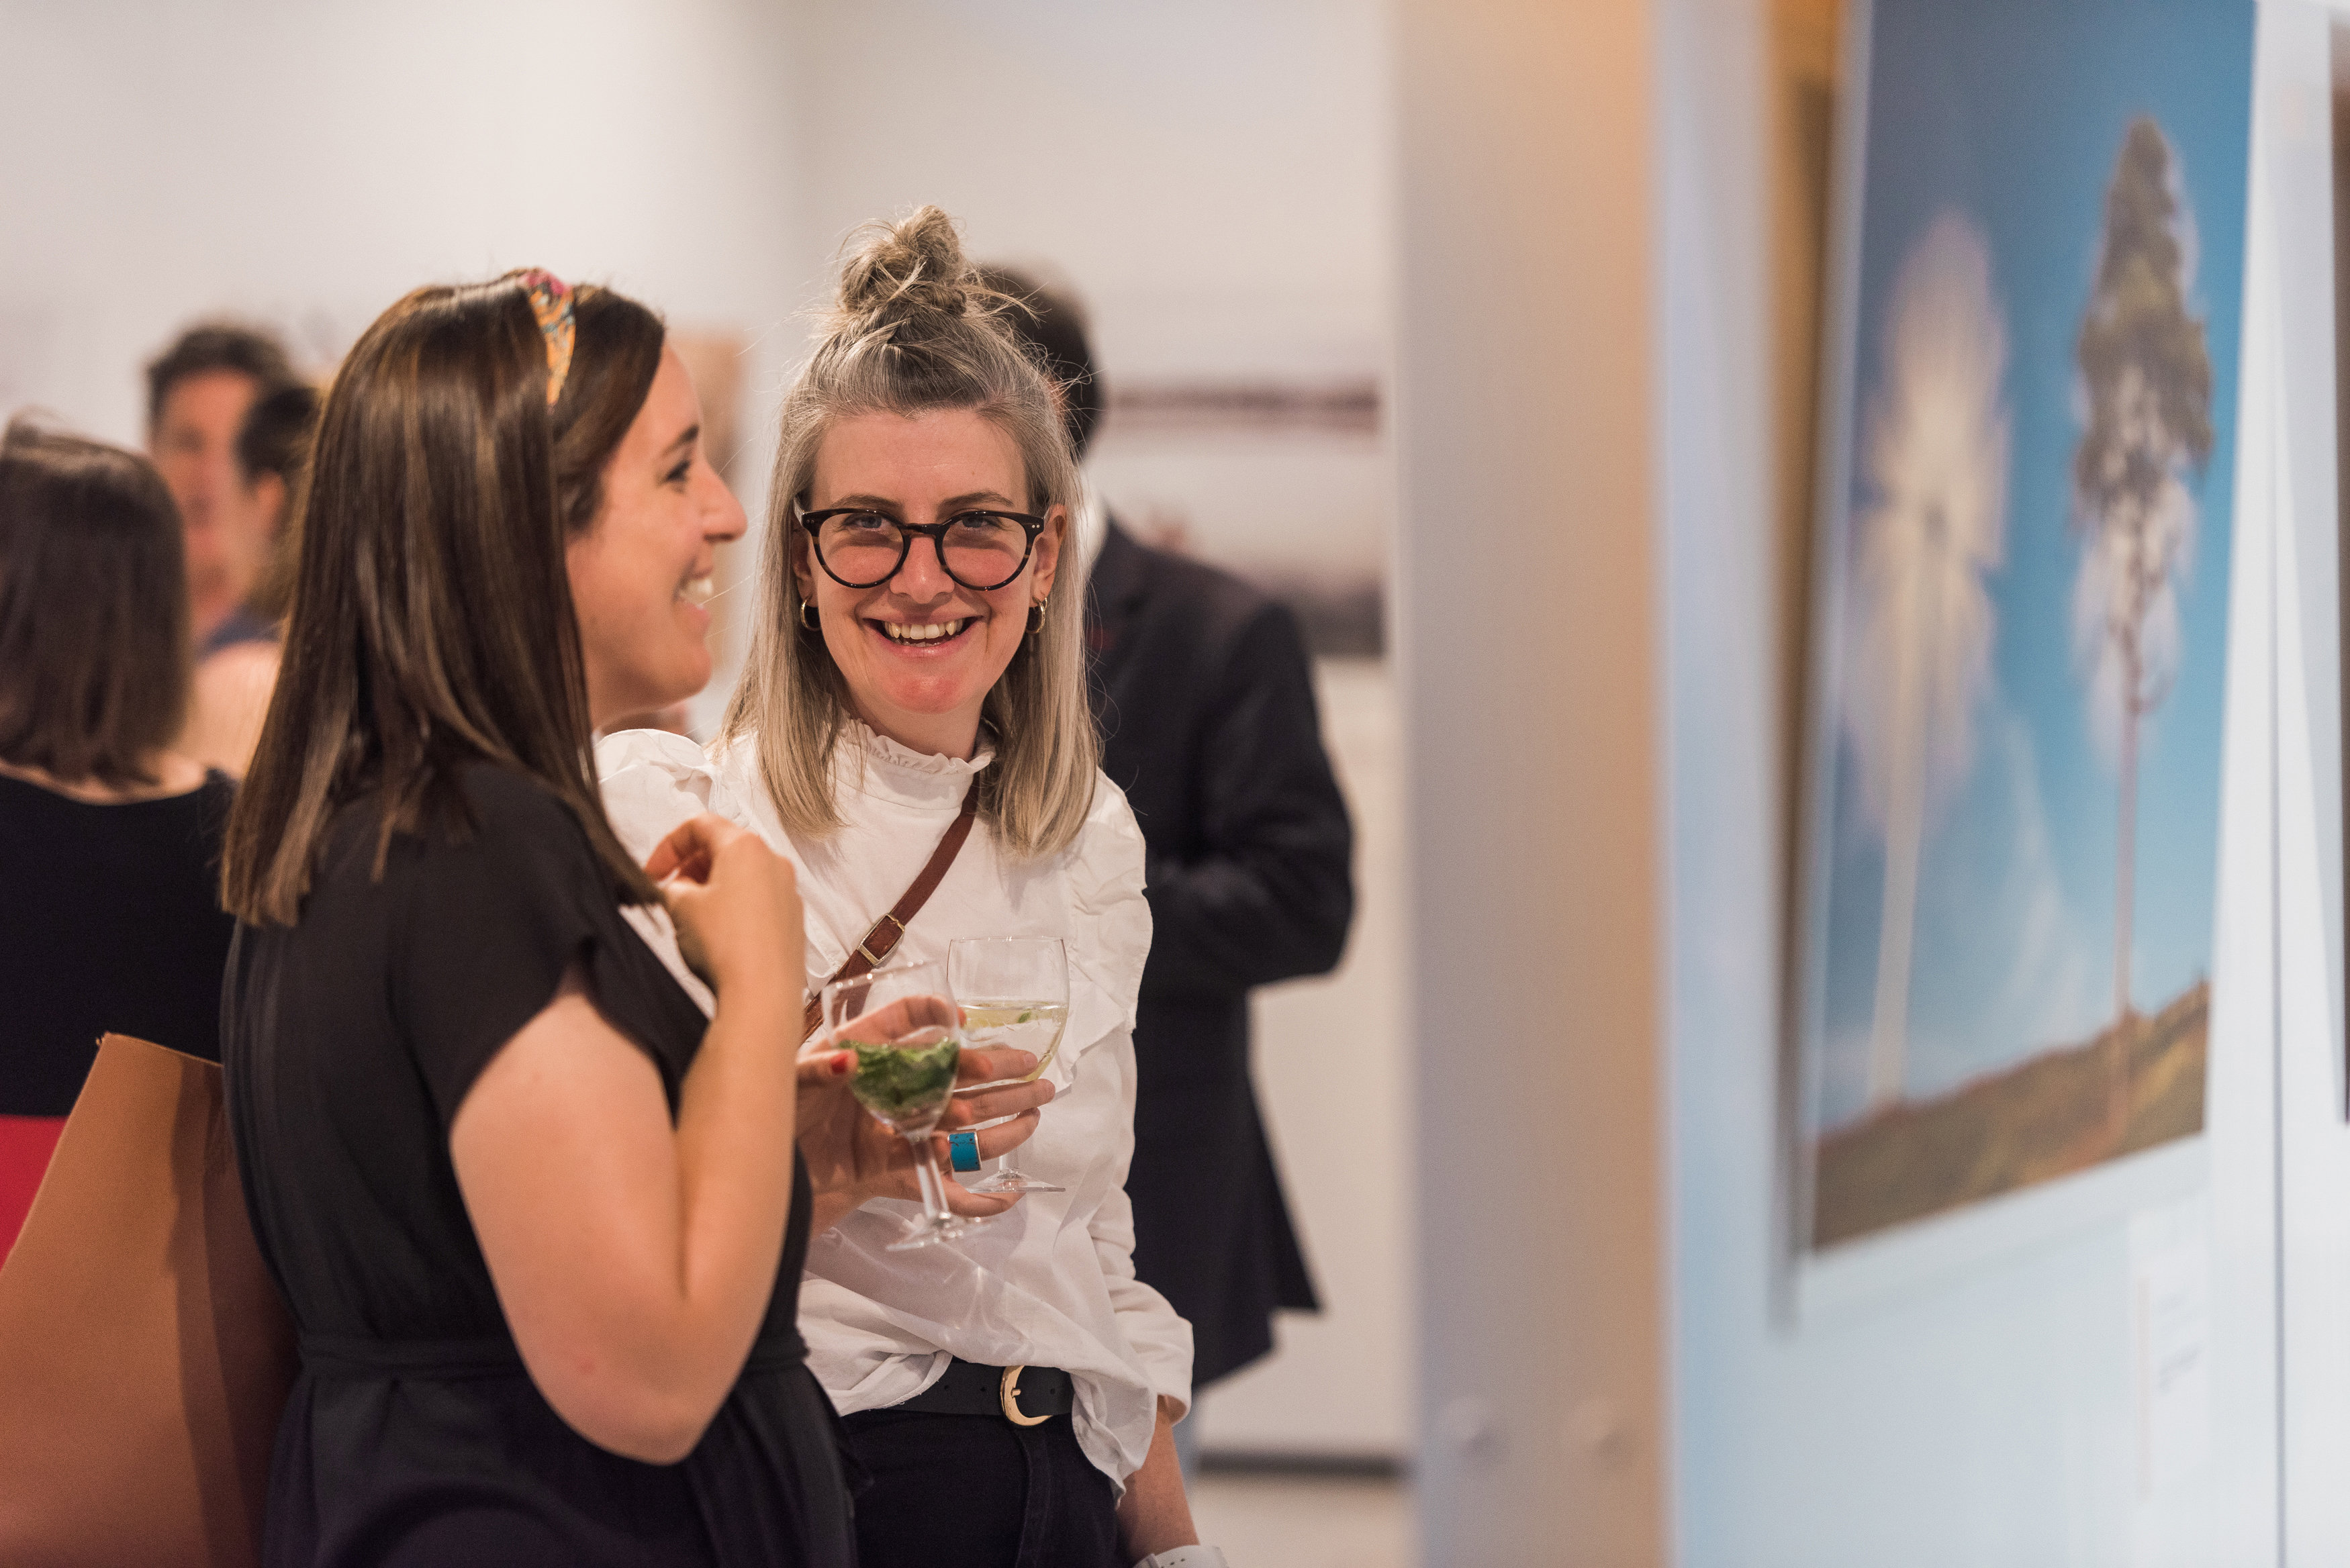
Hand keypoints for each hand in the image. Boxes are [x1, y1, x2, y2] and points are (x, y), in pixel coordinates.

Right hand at [646, 814, 800, 999]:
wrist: (762, 993)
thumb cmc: (727, 946)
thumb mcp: (680, 907)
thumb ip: (672, 887)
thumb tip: (677, 890)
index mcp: (746, 847)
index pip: (700, 825)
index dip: (668, 846)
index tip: (653, 870)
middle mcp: (774, 863)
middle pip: (724, 848)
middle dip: (691, 866)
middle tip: (670, 890)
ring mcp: (788, 892)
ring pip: (743, 875)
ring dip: (712, 887)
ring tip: (691, 915)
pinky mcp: (792, 920)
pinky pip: (758, 901)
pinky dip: (735, 906)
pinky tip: (718, 933)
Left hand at [797, 1003, 1054, 1230]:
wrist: (776, 1172)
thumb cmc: (779, 1117)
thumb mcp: (792, 1085)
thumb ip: (816, 1072)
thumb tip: (848, 1061)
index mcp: (866, 1053)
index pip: (905, 1020)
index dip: (934, 1015)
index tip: (960, 1020)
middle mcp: (892, 1088)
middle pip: (950, 1073)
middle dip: (993, 1068)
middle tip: (1029, 1065)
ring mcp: (901, 1130)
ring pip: (961, 1123)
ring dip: (1000, 1118)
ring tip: (1035, 1112)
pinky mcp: (899, 1171)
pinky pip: (943, 1185)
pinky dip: (975, 1199)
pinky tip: (1007, 1197)